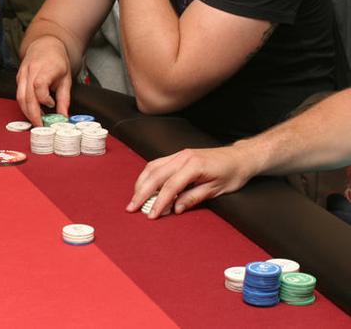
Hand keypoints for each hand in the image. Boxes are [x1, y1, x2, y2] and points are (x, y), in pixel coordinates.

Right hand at [16, 36, 71, 121]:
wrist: (45, 45)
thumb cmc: (57, 60)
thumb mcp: (66, 79)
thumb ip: (64, 99)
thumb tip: (64, 116)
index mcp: (44, 69)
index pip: (39, 87)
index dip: (44, 99)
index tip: (52, 104)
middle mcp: (31, 71)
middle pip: (27, 96)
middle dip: (33, 114)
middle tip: (40, 125)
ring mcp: (22, 74)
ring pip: (20, 97)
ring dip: (27, 111)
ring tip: (36, 120)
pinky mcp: (18, 78)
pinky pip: (19, 94)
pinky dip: (24, 105)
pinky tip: (33, 110)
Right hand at [126, 145, 254, 218]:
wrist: (239, 158)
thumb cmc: (232, 174)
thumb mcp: (217, 190)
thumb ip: (194, 198)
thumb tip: (176, 209)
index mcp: (194, 166)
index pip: (170, 186)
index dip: (159, 202)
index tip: (151, 215)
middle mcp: (183, 157)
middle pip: (155, 175)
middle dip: (141, 192)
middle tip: (132, 207)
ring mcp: (179, 154)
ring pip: (152, 167)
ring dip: (141, 183)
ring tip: (134, 198)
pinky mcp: (178, 156)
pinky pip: (157, 164)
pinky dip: (148, 175)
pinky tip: (144, 186)